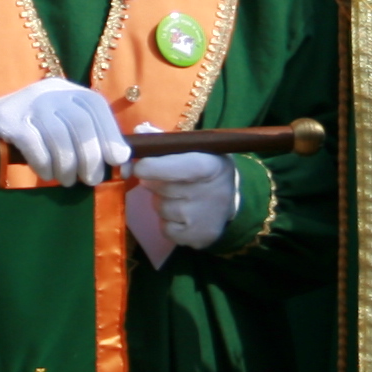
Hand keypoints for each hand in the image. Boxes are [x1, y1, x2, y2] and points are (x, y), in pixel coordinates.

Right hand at [0, 81, 130, 188]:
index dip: (110, 134)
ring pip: (58, 135)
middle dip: (90, 156)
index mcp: (68, 90)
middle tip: (91, 180)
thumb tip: (123, 163)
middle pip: (80, 123)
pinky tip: (46, 174)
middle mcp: (50, 91)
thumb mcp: (62, 127)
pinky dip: (44, 163)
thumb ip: (89, 140)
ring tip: (67, 181)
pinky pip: (33, 144)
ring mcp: (27, 103)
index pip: (96, 107)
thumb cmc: (33, 132)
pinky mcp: (7, 119)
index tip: (117, 161)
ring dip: (67, 165)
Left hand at [121, 131, 237, 270]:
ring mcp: (202, 218)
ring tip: (181, 198)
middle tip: (169, 181)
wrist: (233, 201)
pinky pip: (165, 229)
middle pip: (160, 188)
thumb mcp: (195, 149)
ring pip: (160, 208)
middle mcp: (208, 193)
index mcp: (209, 165)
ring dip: (163, 202)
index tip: (139, 166)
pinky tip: (183, 216)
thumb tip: (139, 132)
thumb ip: (166, 141)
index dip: (149, 167)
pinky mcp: (197, 238)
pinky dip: (168, 223)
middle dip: (155, 183)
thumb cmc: (207, 169)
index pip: (171, 167)